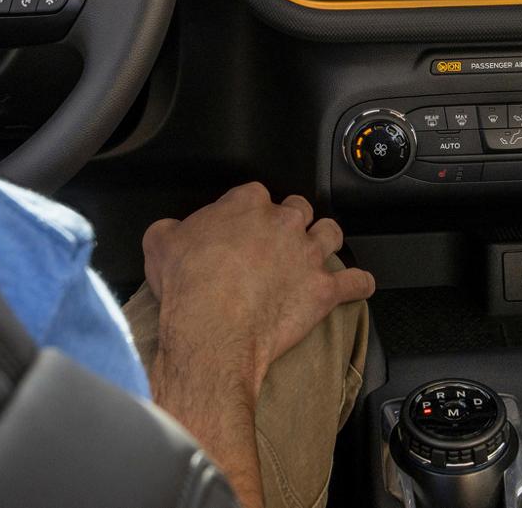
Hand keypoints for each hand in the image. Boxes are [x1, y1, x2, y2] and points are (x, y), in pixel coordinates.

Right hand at [142, 182, 374, 390]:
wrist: (212, 326)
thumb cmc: (188, 285)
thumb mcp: (160, 244)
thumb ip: (170, 229)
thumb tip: (171, 232)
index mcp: (247, 204)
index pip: (256, 194)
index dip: (250, 211)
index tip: (243, 227)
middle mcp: (284, 222)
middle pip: (299, 209)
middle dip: (291, 222)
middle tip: (278, 241)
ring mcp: (308, 254)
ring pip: (331, 233)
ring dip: (326, 240)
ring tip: (319, 252)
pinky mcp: (323, 289)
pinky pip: (355, 282)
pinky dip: (359, 284)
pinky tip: (360, 285)